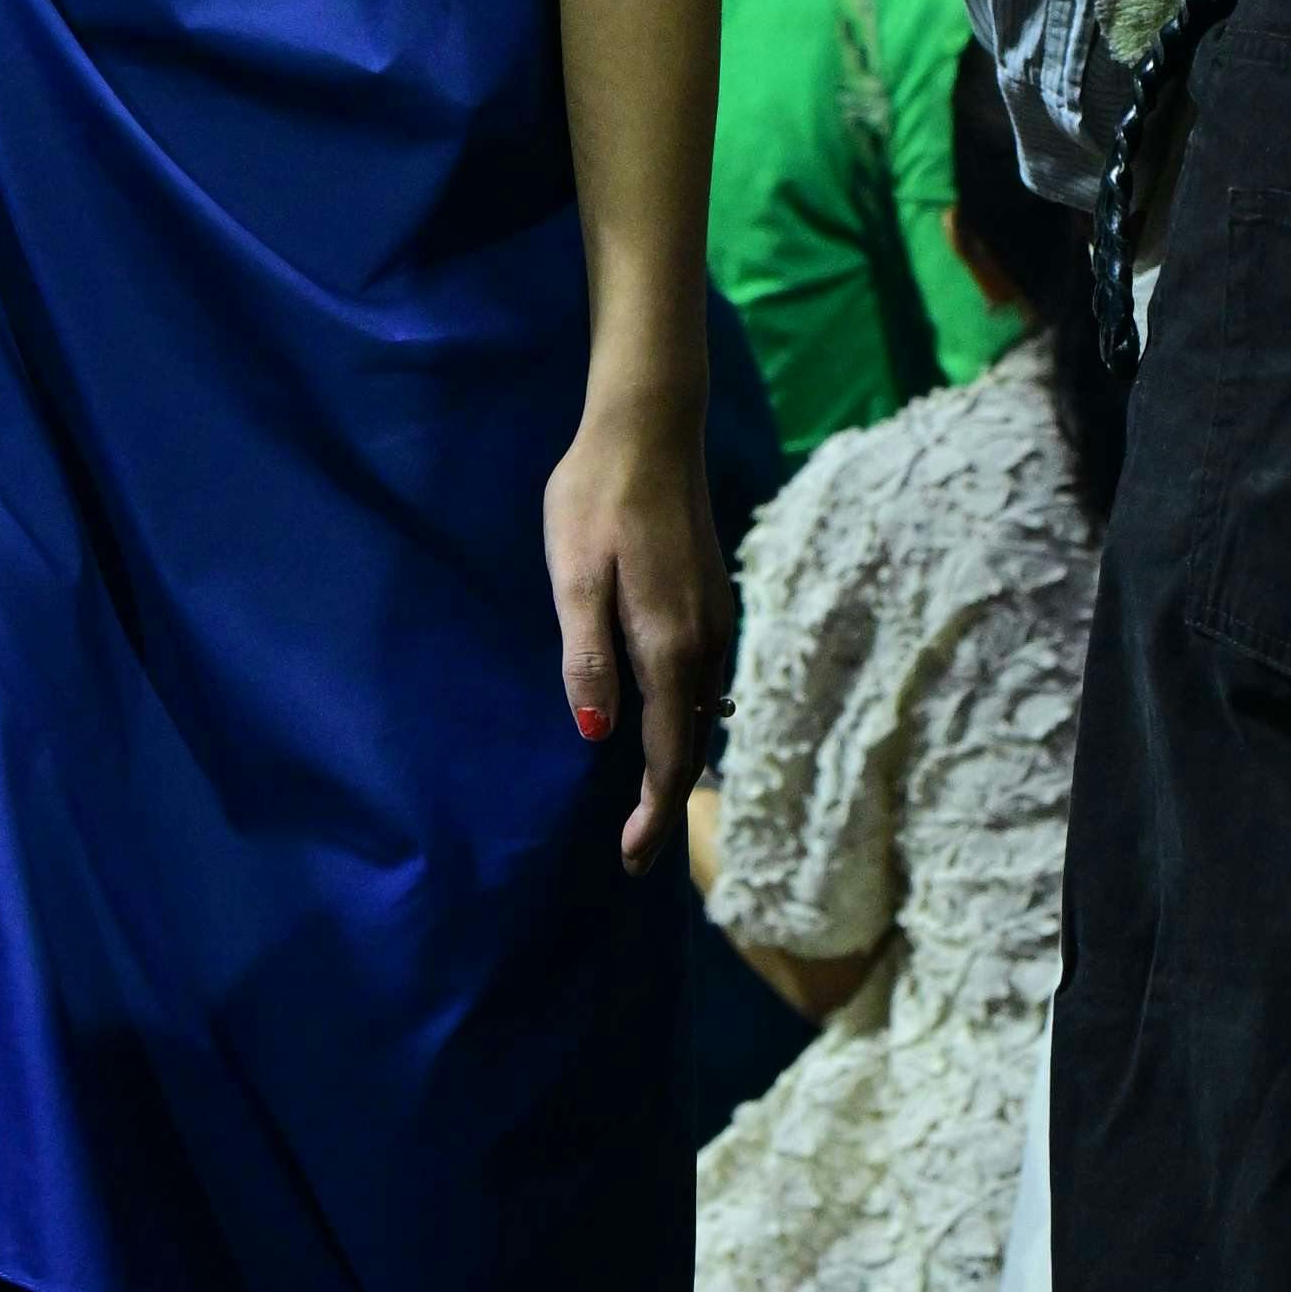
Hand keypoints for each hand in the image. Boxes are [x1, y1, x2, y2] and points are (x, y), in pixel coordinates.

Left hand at [543, 387, 731, 875]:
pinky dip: (689, 721)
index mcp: (668, 646)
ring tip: (649, 803)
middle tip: (637, 850)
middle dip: (668, 801)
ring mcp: (716, 620)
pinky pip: (706, 683)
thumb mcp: (574, 576)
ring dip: (680, 762)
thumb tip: (596, 735)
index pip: (668, 755)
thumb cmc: (598, 497)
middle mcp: (704, 643)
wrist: (650, 427)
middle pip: (693, 745)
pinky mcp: (713, 600)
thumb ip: (587, 657)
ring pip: (704, 715)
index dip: (653, 814)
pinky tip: (665, 724)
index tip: (632, 863)